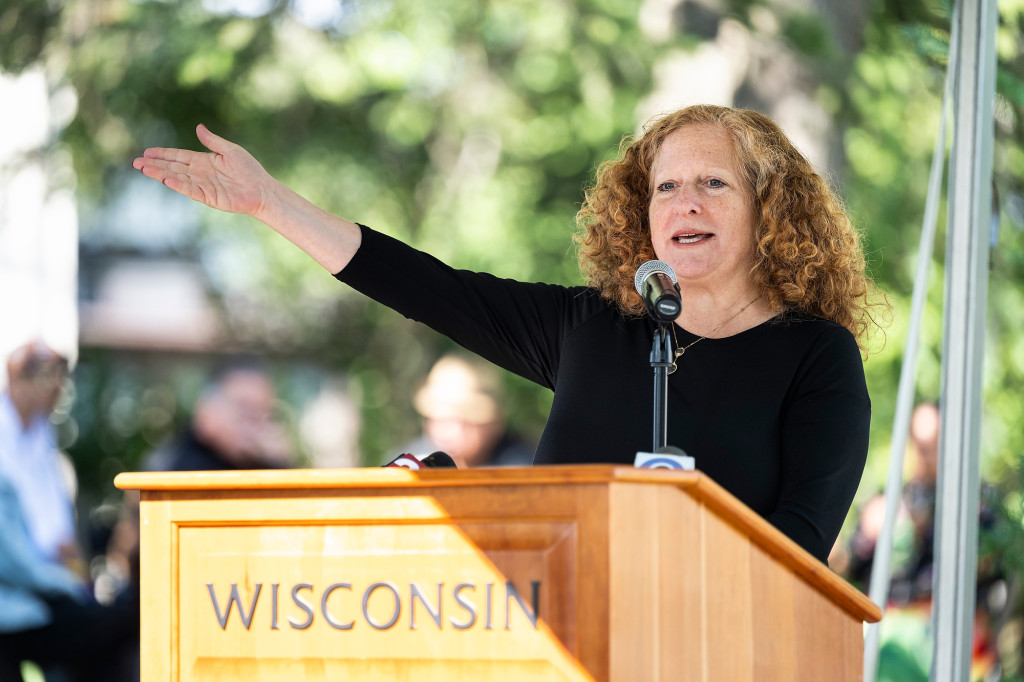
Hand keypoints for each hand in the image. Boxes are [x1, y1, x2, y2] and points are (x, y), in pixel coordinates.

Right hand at [132, 124, 271, 218]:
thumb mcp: (230, 150)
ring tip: (143, 169)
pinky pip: (190, 189)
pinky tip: (165, 179)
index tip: (147, 152)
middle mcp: (200, 173)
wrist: (261, 190)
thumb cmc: (249, 170)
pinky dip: (178, 184)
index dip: (163, 154)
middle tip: (135, 162)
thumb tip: (198, 127)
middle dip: (154, 164)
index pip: (178, 156)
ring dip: (160, 173)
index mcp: (204, 161)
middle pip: (172, 167)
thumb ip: (212, 141)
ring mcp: (202, 185)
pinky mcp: (208, 196)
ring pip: (177, 178)